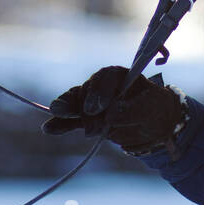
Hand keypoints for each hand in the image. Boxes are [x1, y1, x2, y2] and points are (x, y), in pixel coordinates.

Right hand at [42, 66, 186, 155]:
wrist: (153, 124)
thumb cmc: (154, 109)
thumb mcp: (149, 109)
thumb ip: (130, 111)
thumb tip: (109, 116)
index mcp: (119, 75)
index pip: (104, 77)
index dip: (97, 91)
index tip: (95, 108)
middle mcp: (102, 85)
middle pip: (86, 91)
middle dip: (86, 109)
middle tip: (94, 129)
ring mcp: (92, 101)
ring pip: (74, 104)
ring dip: (66, 112)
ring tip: (59, 118)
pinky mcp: (86, 117)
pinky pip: (71, 120)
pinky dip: (61, 124)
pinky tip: (49, 128)